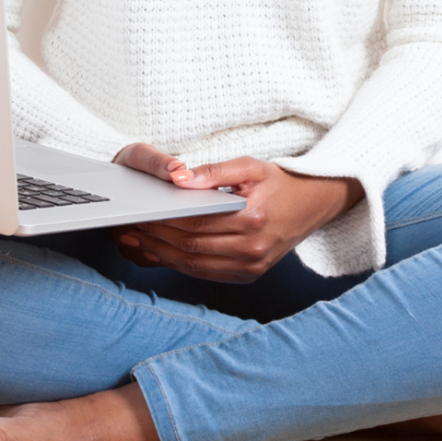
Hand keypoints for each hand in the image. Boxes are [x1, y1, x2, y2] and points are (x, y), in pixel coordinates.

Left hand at [109, 145, 361, 282]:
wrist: (311, 205)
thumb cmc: (277, 183)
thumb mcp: (250, 166)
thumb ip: (214, 171)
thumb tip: (179, 179)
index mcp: (253, 219)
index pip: (196, 223)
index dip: (164, 220)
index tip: (140, 213)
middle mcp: (253, 249)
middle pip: (191, 247)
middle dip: (157, 238)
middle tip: (130, 228)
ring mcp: (252, 267)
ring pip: (195, 266)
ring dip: (163, 255)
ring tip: (138, 242)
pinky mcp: (249, 275)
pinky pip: (207, 274)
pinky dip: (181, 265)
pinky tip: (162, 253)